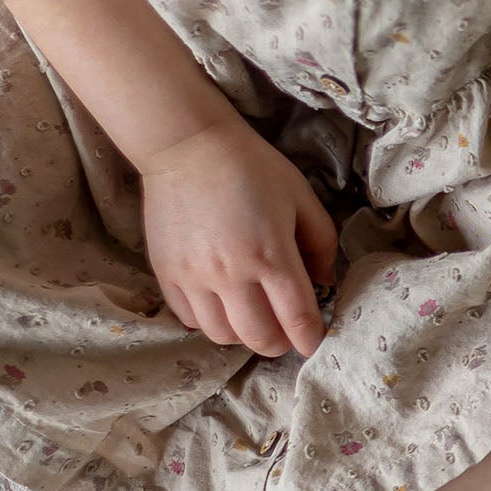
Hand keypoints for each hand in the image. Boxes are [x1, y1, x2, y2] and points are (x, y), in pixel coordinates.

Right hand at [138, 116, 337, 357]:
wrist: (188, 146)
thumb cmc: (252, 168)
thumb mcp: (301, 198)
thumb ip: (321, 243)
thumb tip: (324, 281)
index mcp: (272, 256)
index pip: (297, 319)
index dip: (311, 339)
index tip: (315, 341)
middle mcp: (231, 275)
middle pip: (259, 338)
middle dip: (279, 344)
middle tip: (285, 333)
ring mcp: (194, 278)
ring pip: (222, 336)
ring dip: (243, 335)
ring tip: (252, 317)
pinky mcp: (167, 274)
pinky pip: (190, 319)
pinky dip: (210, 322)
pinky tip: (222, 304)